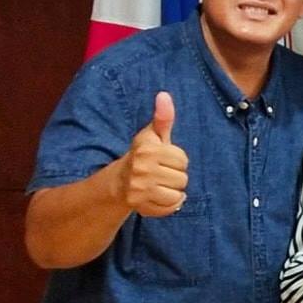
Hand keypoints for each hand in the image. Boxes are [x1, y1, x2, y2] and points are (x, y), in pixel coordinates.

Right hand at [116, 91, 188, 216]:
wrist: (119, 181)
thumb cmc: (142, 155)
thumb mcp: (152, 135)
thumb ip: (162, 117)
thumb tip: (164, 95)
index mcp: (146, 149)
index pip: (182, 159)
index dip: (177, 160)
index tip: (164, 159)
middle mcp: (141, 168)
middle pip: (183, 178)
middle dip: (176, 176)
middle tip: (161, 173)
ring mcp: (139, 188)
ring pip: (178, 194)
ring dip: (173, 191)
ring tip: (160, 185)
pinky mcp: (140, 205)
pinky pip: (171, 208)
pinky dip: (169, 205)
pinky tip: (159, 196)